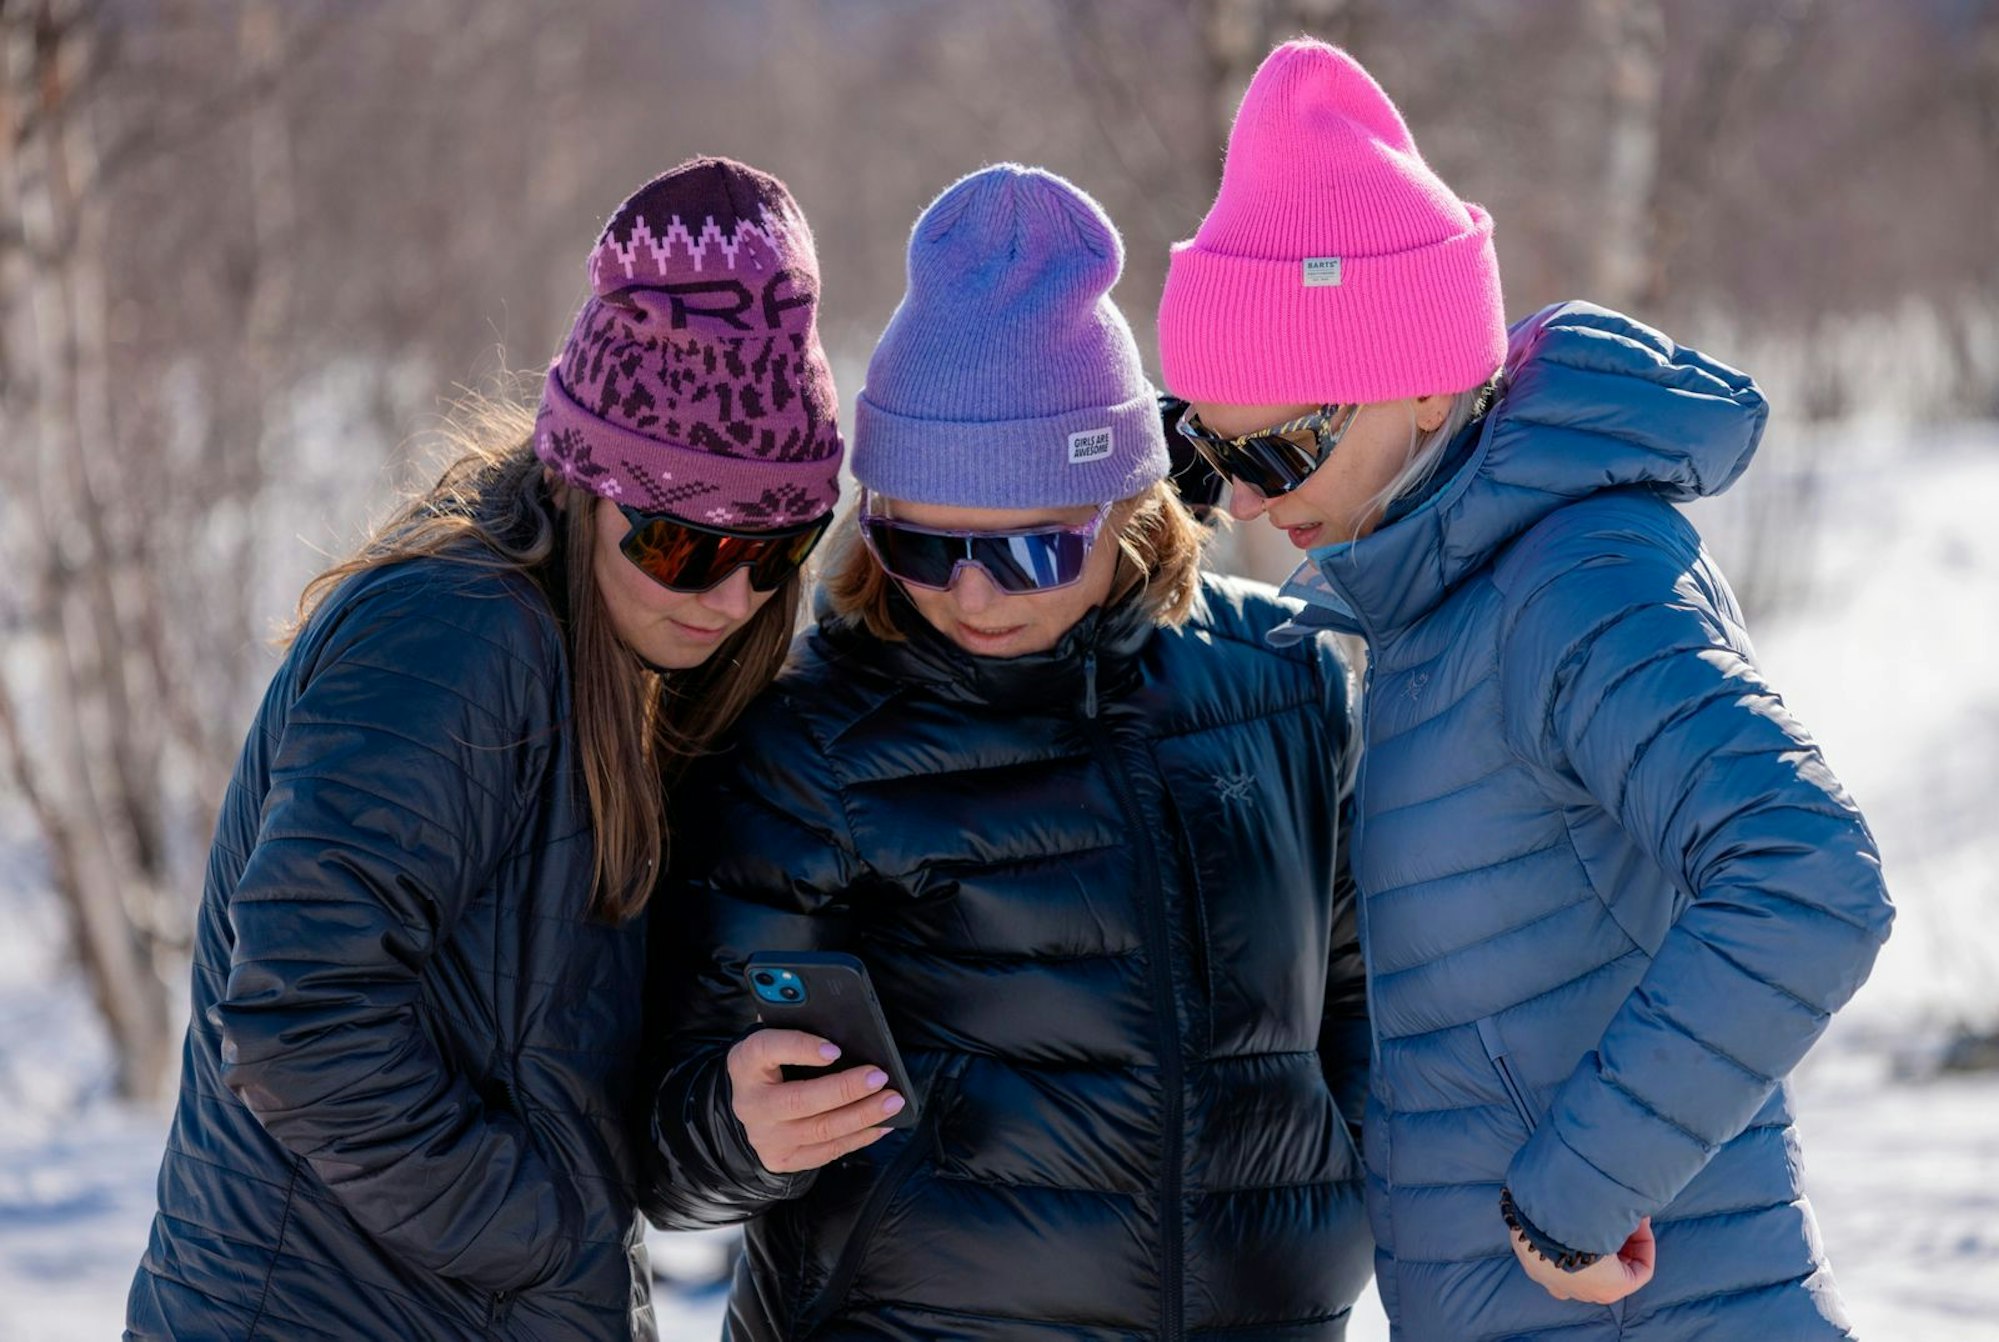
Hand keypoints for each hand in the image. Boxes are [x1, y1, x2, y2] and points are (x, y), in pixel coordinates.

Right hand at [726, 1029, 902, 1174]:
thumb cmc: (772, 1064)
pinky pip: (828, 1151)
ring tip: (892, 1101)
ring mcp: (766, 1136)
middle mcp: (751, 1103)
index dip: (800, 1048)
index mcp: (745, 1064)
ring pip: (820, 1130)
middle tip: (879, 1076)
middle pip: (800, 1100)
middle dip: (845, 1089)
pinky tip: (883, 1123)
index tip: (835, 1049)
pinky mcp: (783, 1159)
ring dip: (862, 1115)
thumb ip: (796, 1025)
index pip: (767, 1050)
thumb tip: (838, 1018)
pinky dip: (860, 1137)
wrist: (748, 1106)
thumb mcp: (772, 1040)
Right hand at [1509, 1217, 1654, 1304]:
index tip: (1640, 1217)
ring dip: (1595, 1245)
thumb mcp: (1619, 1221)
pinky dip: (1569, 1247)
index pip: (1642, 1269)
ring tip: (1596, 1217)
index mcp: (1611, 1288)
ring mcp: (1556, 1283)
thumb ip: (1630, 1221)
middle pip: (1612, 1270)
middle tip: (1621, 1216)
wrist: (1541, 1219)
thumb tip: (1637, 1210)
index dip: (1645, 1240)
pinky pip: (1558, 1263)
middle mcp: (1584, 1293)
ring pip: (1584, 1269)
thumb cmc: (1586, 1225)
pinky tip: (1569, 1223)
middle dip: (1621, 1242)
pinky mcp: (1535, 1270)